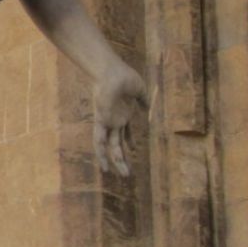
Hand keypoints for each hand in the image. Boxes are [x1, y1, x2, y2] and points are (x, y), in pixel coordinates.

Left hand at [94, 60, 146, 177]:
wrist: (112, 71)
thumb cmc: (124, 77)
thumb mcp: (139, 90)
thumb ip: (143, 100)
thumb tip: (148, 109)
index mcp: (124, 114)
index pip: (126, 133)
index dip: (130, 141)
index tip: (134, 151)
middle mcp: (115, 121)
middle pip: (118, 144)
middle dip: (123, 158)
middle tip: (128, 173)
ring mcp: (108, 122)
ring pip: (109, 146)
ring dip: (114, 161)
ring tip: (119, 175)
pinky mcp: (102, 122)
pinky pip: (99, 141)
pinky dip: (101, 154)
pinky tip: (105, 166)